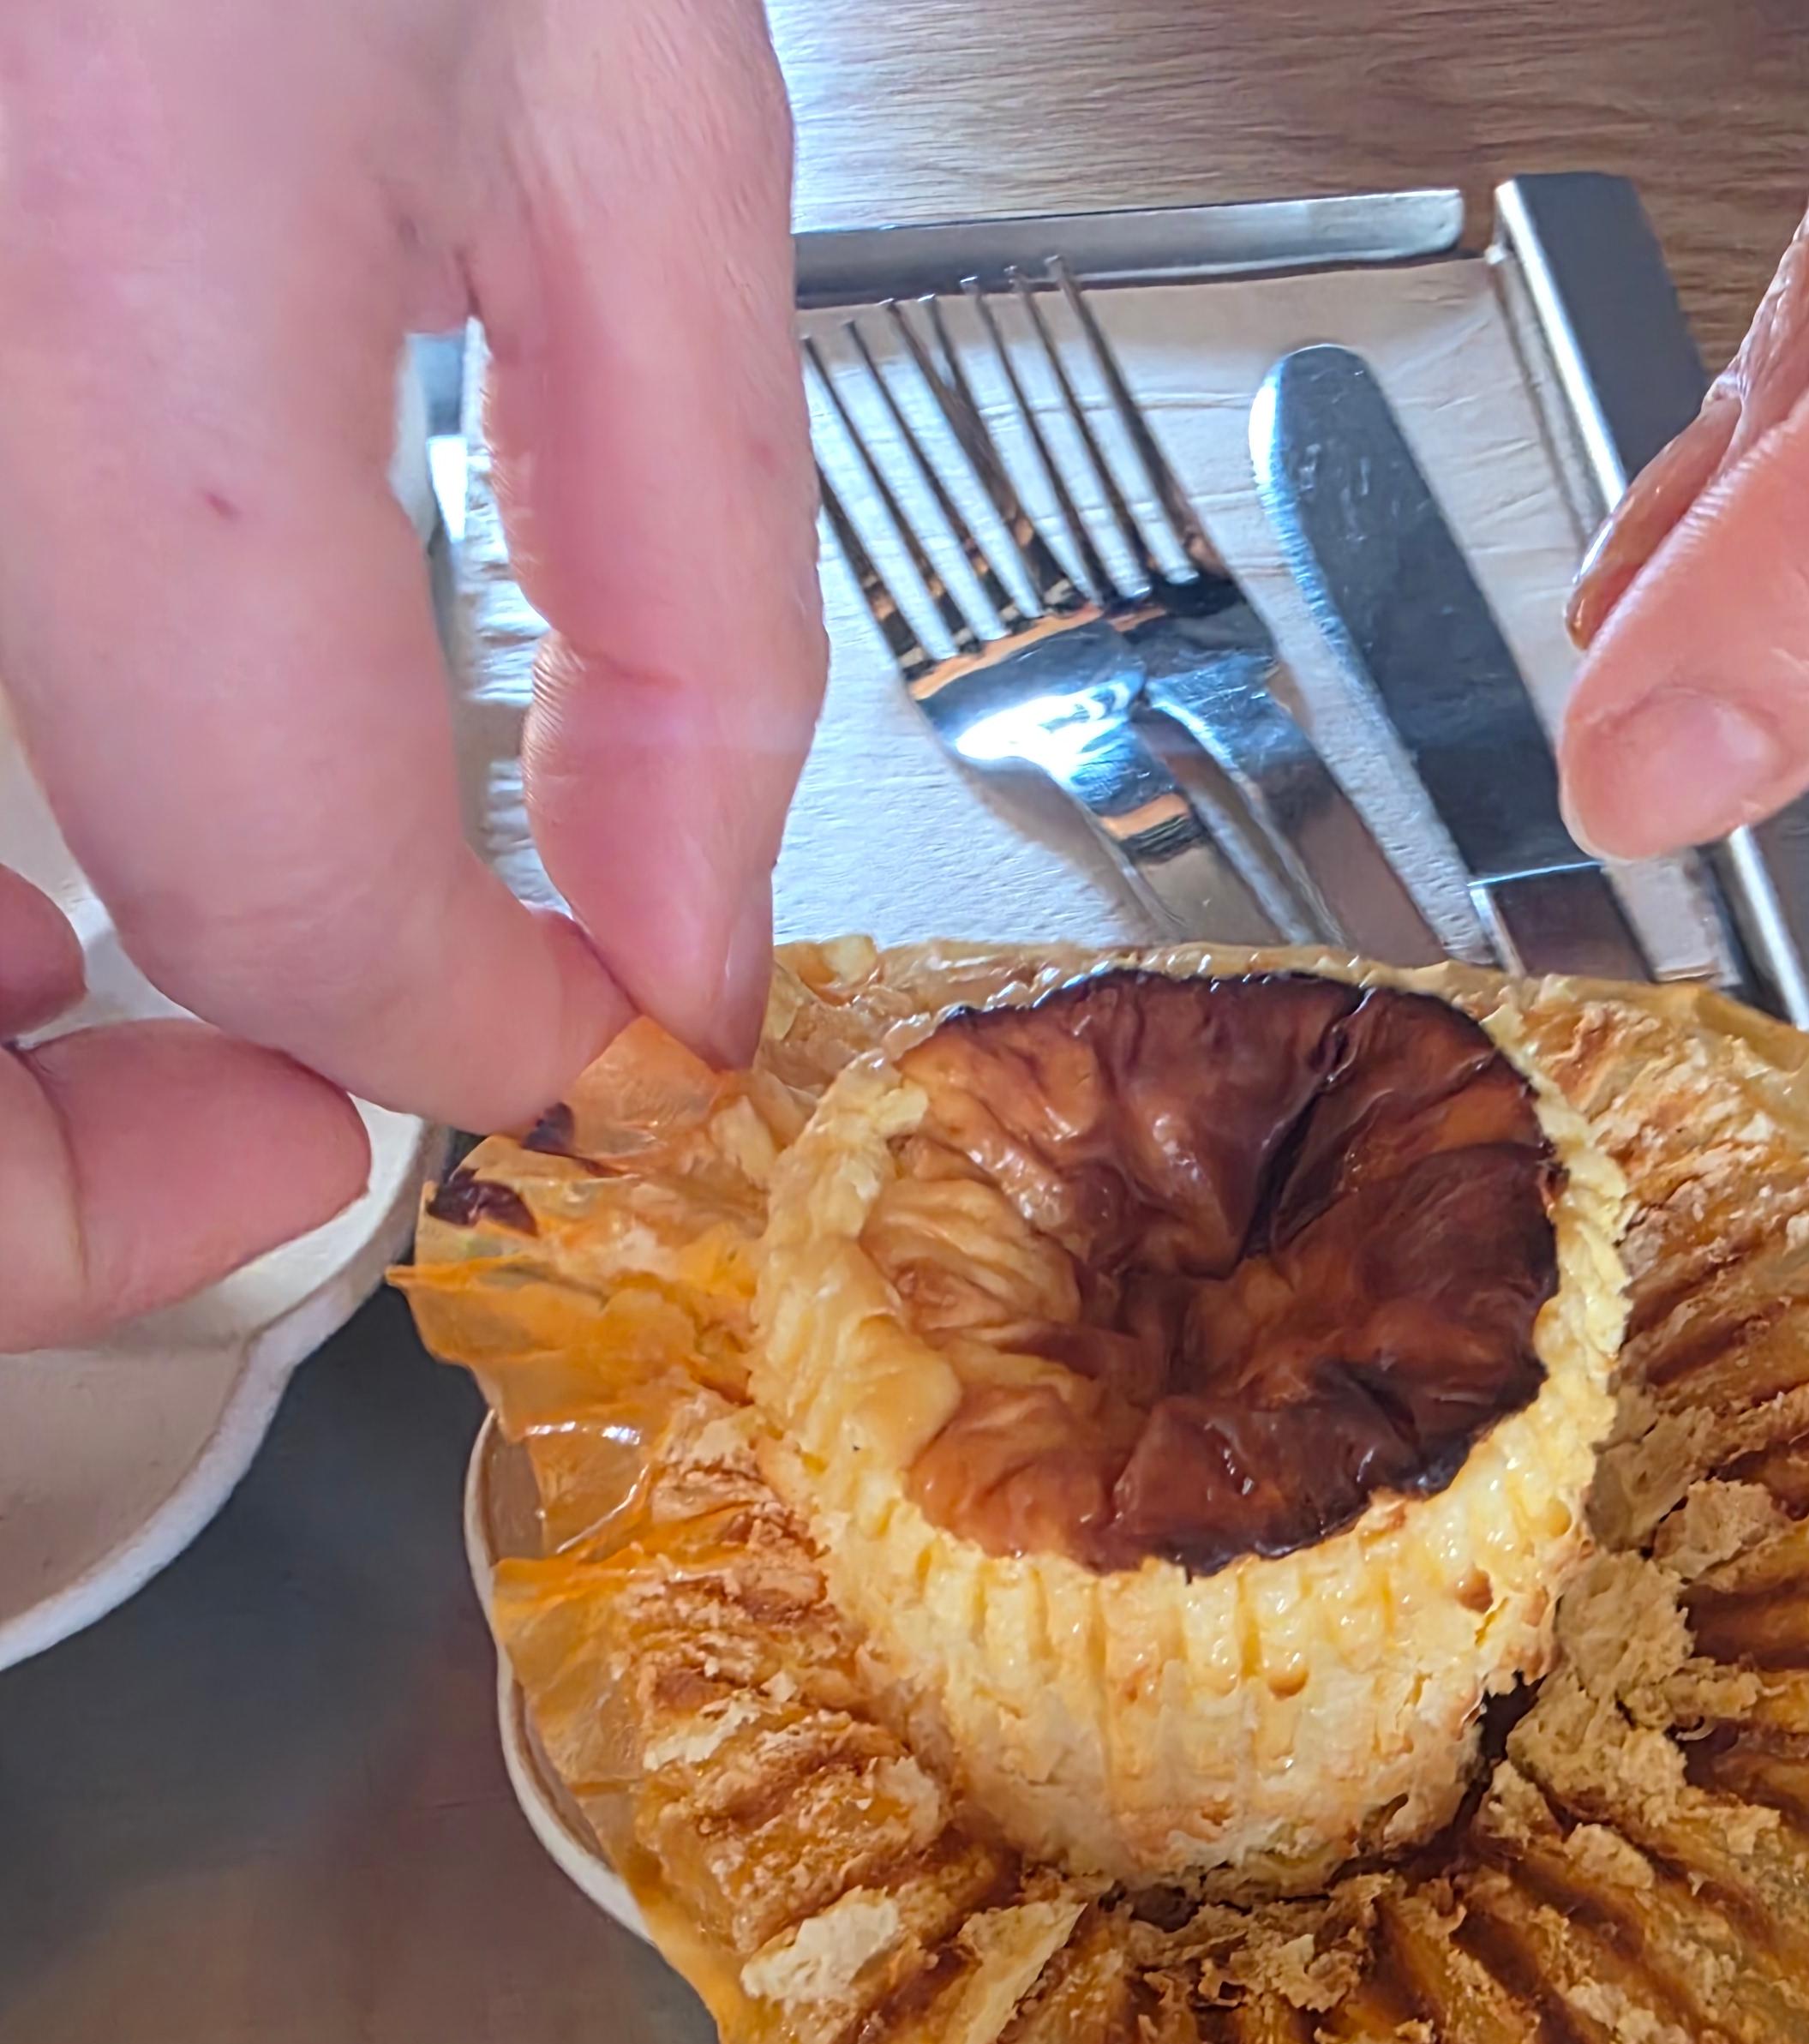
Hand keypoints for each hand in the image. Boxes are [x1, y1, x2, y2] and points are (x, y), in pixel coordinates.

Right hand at [0, 0, 824, 1351]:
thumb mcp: (628, 108)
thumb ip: (682, 592)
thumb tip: (672, 942)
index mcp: (110, 247)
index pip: (272, 861)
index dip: (439, 1025)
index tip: (564, 1038)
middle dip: (114, 1108)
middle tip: (301, 1090)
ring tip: (141, 952)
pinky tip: (38, 778)